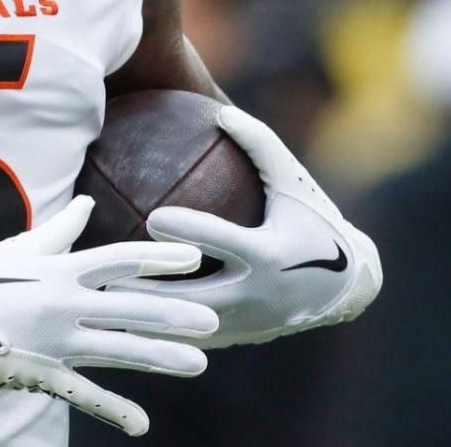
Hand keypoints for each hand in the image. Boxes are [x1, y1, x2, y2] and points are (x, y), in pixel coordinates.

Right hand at [0, 194, 218, 435]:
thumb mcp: (18, 249)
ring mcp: (53, 341)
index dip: (158, 258)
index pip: (119, 260)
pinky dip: (113, 408)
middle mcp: (62, 303)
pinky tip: (142, 424)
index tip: (195, 257)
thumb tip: (87, 202)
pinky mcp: (40, 372)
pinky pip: (83, 393)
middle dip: (175, 313)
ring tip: (201, 362)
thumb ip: (61, 230)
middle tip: (216, 318)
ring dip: (160, 357)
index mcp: (59, 270)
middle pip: (129, 307)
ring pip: (118, 349)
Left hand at [123, 107, 381, 347]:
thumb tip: (218, 112)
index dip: (190, 231)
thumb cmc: (315, 222)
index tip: (154, 218)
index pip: (223, 244)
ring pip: (183, 325)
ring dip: (145, 314)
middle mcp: (255, 295)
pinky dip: (157, 326)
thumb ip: (258, 144)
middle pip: (190, 297)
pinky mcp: (237, 339)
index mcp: (268, 255)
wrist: (347, 286)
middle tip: (108, 269)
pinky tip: (121, 311)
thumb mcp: (292, 181)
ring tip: (102, 297)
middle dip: (148, 289)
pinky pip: (189, 334)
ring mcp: (245, 324)